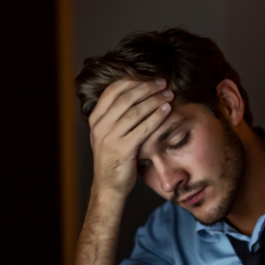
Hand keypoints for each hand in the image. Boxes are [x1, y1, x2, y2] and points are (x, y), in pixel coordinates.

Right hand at [88, 78, 173, 198]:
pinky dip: (157, 116)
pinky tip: (167, 110)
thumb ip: (115, 116)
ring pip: (136, 110)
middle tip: (163, 83)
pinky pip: (143, 127)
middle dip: (147, 87)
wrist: (108, 186)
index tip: (149, 77)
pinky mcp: (123, 149)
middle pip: (126, 97)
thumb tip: (135, 93)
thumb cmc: (113, 159)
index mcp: (95, 119)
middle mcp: (100, 126)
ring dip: (155, 100)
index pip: (112, 91)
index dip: (132, 80)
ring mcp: (110, 137)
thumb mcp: (107, 134)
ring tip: (169, 94)